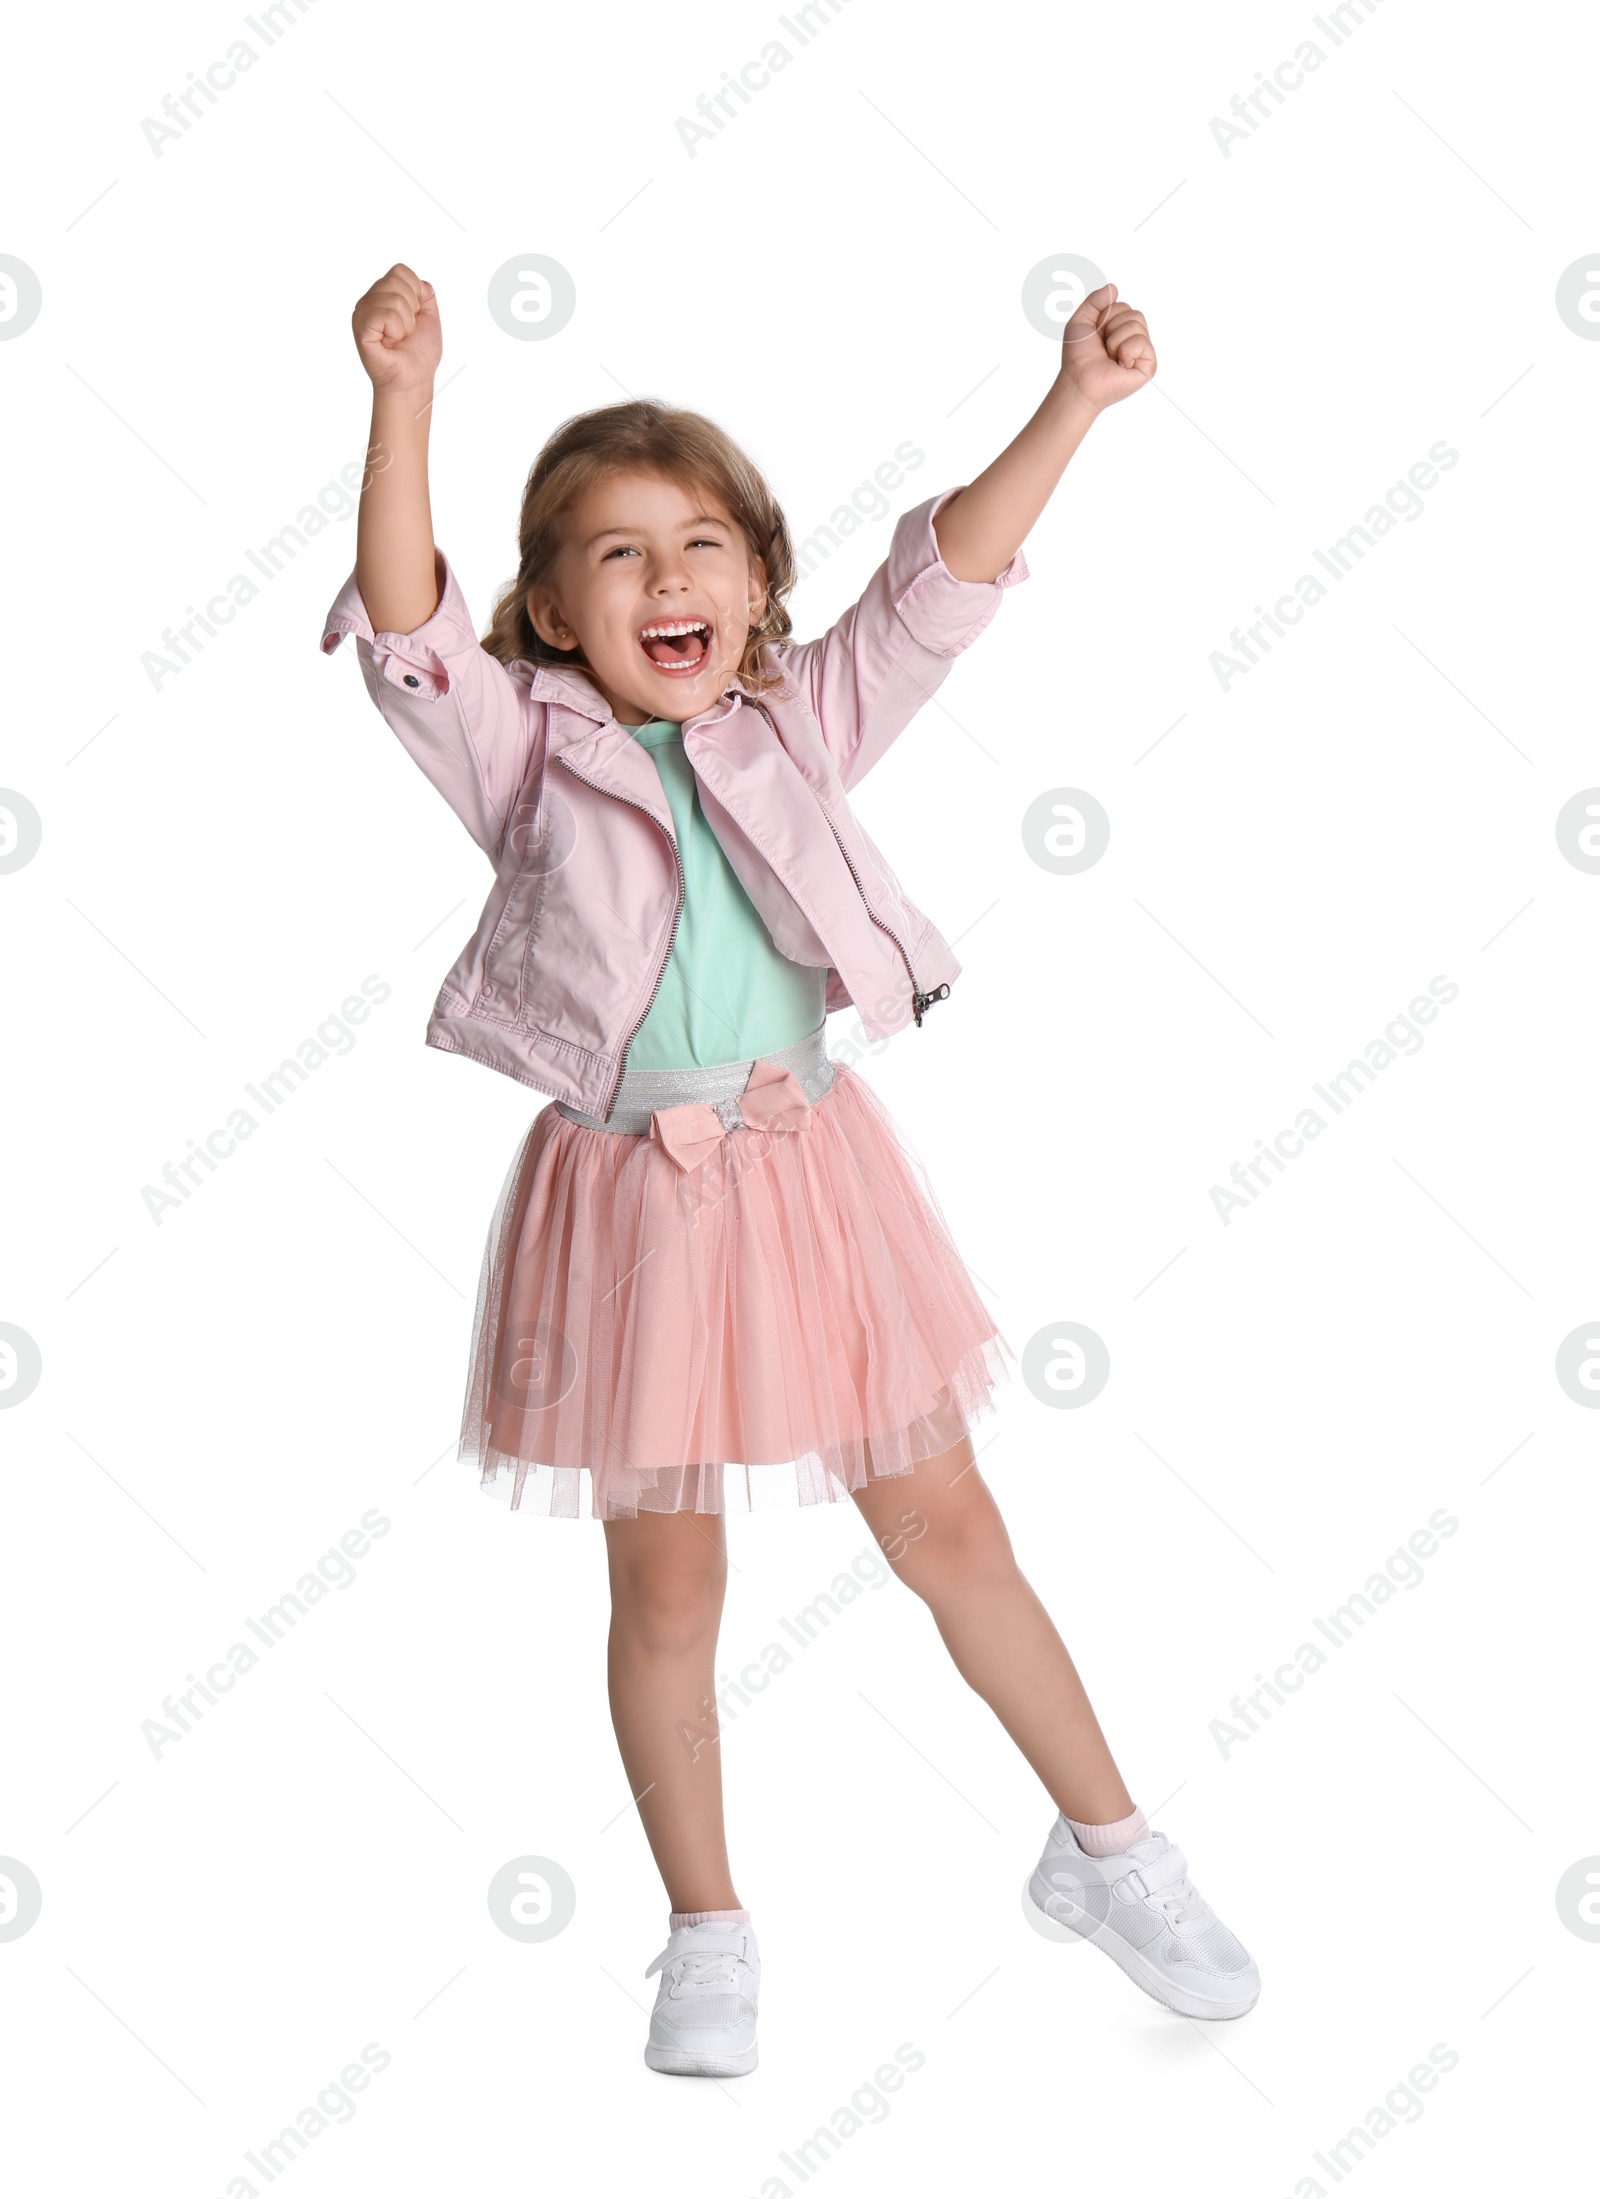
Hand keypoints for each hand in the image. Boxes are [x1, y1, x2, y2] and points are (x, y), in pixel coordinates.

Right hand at [352, 263, 440, 395]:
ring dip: (406, 323)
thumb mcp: (429, 316)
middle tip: (405, 330)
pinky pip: (387, 314)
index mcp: (382, 295)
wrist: (414, 380)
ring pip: (394, 298)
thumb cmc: (419, 353)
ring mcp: (362, 313)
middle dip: (412, 308)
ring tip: (398, 339)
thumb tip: (419, 282)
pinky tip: (390, 343)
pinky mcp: (361, 328)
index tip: (414, 316)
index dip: (415, 292)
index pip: (400, 270)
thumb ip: (424, 293)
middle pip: (396, 280)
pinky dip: (397, 330)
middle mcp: (368, 301)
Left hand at [1057, 282, 1154, 412]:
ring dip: (1115, 341)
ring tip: (1110, 357)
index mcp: (1122, 329)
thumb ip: (1094, 301)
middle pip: (1134, 313)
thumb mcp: (1080, 321)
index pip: (1123, 306)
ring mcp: (1143, 353)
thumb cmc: (1077, 357)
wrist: (1078, 382)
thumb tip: (1114, 288)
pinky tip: (1120, 365)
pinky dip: (1125, 351)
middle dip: (1112, 327)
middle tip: (1103, 348)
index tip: (1096, 336)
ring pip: (1137, 325)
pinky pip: (1142, 342)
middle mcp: (1135, 339)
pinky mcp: (1148, 366)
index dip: (1105, 318)